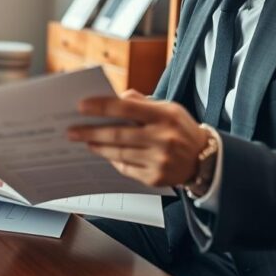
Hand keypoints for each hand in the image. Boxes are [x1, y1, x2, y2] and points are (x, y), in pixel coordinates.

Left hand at [67, 89, 210, 187]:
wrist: (203, 159)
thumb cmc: (180, 129)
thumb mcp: (168, 108)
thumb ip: (142, 102)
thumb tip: (116, 96)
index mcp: (165, 116)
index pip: (127, 108)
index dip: (102, 106)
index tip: (81, 106)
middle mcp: (163, 138)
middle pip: (118, 134)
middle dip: (91, 132)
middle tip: (72, 131)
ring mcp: (159, 160)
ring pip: (119, 153)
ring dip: (98, 147)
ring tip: (84, 141)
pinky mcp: (155, 178)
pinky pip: (126, 168)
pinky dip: (113, 160)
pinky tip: (103, 153)